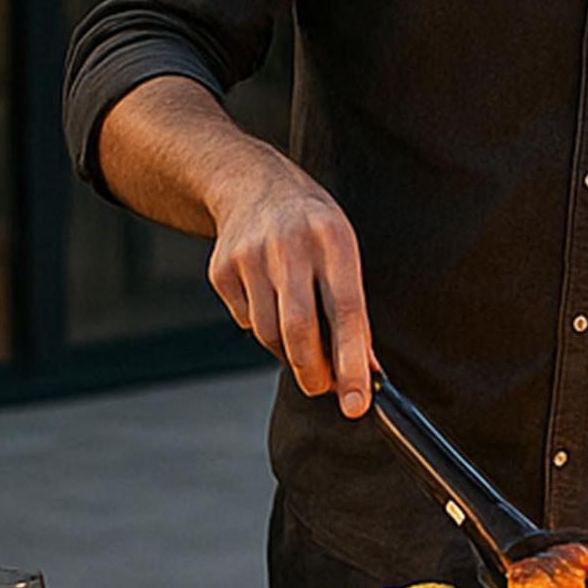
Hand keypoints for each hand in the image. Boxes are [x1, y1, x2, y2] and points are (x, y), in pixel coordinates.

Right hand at [206, 156, 371, 415]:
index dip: (352, 364)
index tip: (356, 403)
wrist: (250, 183)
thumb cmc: (312, 227)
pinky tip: (270, 301)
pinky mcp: (221, 269)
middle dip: (313, 373)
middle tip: (324, 388)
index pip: (346, 313)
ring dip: (288, 353)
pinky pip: (246, 320)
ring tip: (302, 343)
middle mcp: (289, 246)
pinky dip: (263, 327)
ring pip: (269, 334)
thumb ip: (354, 309)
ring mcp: (250, 257)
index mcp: (333, 240)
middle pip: (299, 330)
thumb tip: (365, 370)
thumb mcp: (344, 252)